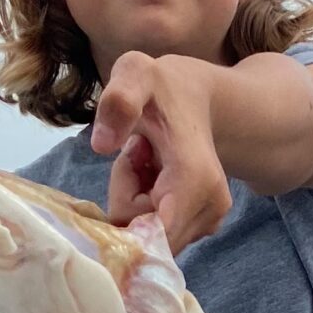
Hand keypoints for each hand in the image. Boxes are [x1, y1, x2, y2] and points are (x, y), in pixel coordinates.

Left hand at [90, 53, 232, 252]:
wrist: (200, 99)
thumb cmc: (164, 88)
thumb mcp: (136, 75)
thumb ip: (120, 99)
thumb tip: (101, 145)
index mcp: (196, 178)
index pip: (151, 234)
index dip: (124, 217)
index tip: (128, 164)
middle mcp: (211, 208)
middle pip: (144, 236)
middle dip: (126, 199)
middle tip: (136, 153)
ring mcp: (209, 223)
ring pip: (148, 237)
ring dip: (134, 202)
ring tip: (146, 161)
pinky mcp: (203, 228)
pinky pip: (157, 235)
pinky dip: (145, 209)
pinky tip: (155, 176)